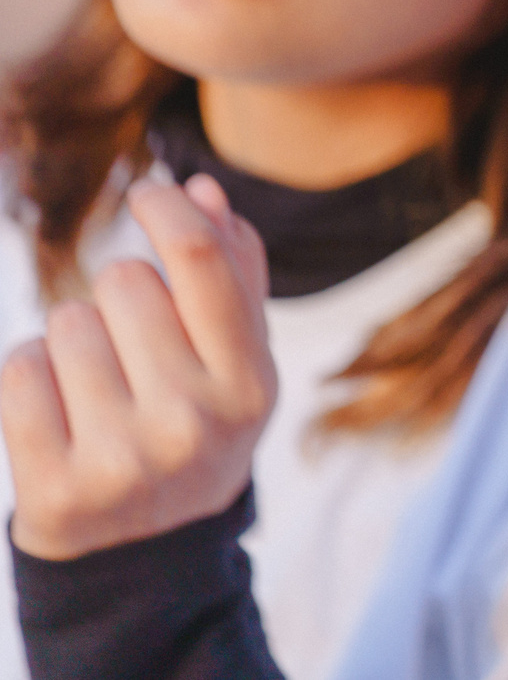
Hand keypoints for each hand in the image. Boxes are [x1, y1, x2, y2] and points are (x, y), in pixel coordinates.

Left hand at [1, 175, 276, 559]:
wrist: (147, 551)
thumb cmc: (196, 424)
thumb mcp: (239, 361)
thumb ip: (233, 275)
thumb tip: (202, 190)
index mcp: (250, 385)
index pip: (200, 261)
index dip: (167, 209)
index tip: (149, 193)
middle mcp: (191, 422)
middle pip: (125, 283)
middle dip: (120, 294)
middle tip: (134, 344)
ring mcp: (121, 459)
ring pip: (65, 324)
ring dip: (73, 337)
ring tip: (97, 383)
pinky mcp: (54, 488)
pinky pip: (19, 370)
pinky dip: (31, 374)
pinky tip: (58, 407)